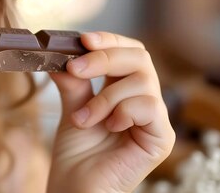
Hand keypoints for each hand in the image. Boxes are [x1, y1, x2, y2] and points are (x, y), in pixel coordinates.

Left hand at [47, 32, 174, 192]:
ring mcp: (154, 119)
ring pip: (142, 81)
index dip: (109, 40)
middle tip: (76, 68)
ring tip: (83, 119)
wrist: (75, 188)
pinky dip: (123, 110)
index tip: (83, 40)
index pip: (127, 51)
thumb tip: (59, 52)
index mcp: (123, 88)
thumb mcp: (71, 106)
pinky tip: (108, 127)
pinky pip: (149, 106)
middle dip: (104, 58)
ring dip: (105, 96)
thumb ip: (72, 81)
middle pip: (139, 57)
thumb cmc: (76, 153)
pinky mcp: (160, 138)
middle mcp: (143, 100)